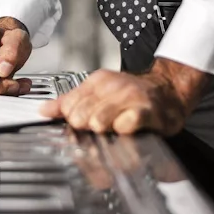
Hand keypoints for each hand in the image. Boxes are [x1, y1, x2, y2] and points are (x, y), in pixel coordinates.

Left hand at [39, 58, 208, 135]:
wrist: (169, 91)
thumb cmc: (133, 96)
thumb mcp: (99, 92)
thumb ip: (70, 102)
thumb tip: (44, 110)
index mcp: (97, 82)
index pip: (68, 105)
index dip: (69, 120)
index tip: (75, 127)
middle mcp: (112, 88)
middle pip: (80, 116)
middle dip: (84, 128)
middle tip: (96, 131)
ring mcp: (130, 98)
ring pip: (99, 121)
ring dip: (102, 131)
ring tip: (111, 131)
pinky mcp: (148, 111)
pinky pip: (126, 123)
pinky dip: (122, 130)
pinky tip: (125, 130)